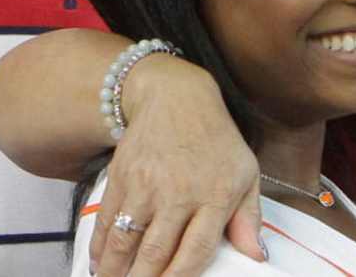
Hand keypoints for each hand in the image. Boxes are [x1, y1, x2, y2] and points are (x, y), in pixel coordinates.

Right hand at [90, 55, 263, 276]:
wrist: (176, 97)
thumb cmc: (216, 140)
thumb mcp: (245, 173)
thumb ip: (249, 218)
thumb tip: (257, 256)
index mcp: (215, 195)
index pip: (196, 251)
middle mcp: (179, 192)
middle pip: (155, 253)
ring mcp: (146, 184)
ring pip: (125, 241)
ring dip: (115, 271)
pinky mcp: (121, 176)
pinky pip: (106, 220)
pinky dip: (99, 247)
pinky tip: (99, 263)